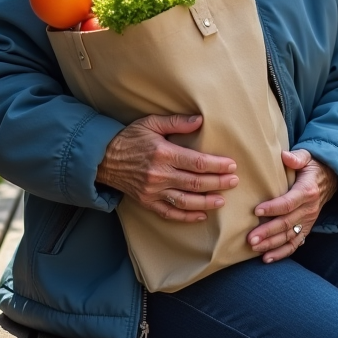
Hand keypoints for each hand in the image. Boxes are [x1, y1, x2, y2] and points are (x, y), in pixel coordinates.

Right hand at [98, 114, 238, 222]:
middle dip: (218, 183)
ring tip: (222, 200)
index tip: (232, 166)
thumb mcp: (151, 123)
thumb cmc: (129, 138)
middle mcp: (160, 175)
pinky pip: (170, 213)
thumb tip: (200, 120)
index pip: (197, 163)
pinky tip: (201, 215)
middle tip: (234, 182)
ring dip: (206, 202)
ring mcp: (153, 191)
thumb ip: (176, 122)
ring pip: (186, 201)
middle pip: (196, 183)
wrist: (103, 159)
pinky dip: (186, 216)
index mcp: (163, 154)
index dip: (217, 165)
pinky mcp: (147, 202)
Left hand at [248, 150, 337, 263]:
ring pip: (289, 236)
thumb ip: (297, 157)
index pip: (289, 203)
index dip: (273, 208)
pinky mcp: (306, 228)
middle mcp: (309, 209)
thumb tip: (284, 156)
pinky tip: (267, 258)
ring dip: (272, 244)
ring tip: (255, 248)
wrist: (331, 179)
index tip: (257, 211)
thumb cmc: (313, 167)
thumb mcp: (308, 157)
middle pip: (287, 223)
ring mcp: (308, 221)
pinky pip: (295, 243)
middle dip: (268, 232)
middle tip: (251, 239)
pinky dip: (282, 253)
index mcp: (307, 191)